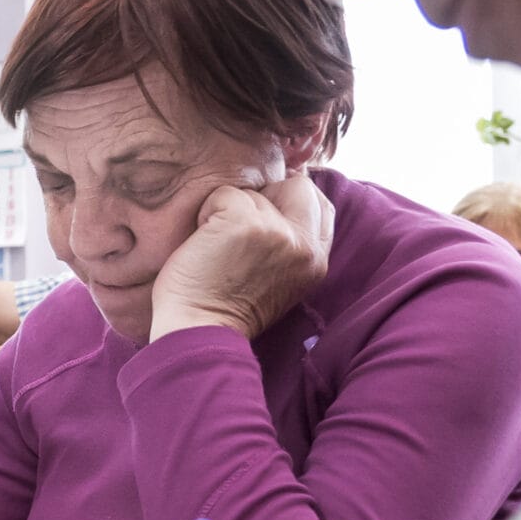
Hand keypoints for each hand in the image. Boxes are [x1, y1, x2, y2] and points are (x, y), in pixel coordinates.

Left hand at [149, 171, 333, 341]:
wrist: (198, 333)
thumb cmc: (224, 310)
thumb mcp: (280, 281)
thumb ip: (292, 245)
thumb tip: (283, 198)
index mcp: (317, 262)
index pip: (322, 206)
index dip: (290, 200)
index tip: (263, 215)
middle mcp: (304, 246)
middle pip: (298, 186)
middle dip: (266, 195)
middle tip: (239, 227)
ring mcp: (277, 233)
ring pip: (254, 192)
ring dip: (228, 211)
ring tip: (217, 247)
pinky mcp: (244, 224)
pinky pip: (224, 194)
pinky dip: (206, 211)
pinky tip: (202, 241)